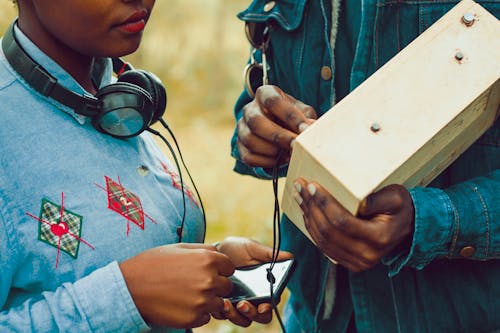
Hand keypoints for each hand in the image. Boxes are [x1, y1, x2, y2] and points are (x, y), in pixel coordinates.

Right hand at [119, 243, 234, 327]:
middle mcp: (209, 280)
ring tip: (187, 295)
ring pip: (219, 303)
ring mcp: (202, 301)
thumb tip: (219, 253)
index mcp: (207, 259)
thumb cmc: (153, 263)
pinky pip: (206, 317)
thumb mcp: (178, 247)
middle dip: (216, 285)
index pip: (230, 267)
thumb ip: (203, 249)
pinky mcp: (194, 318)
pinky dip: (198, 313)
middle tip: (195, 284)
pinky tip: (181, 305)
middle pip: (227, 286)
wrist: (130, 287)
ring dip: (208, 300)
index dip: (220, 269)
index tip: (208, 271)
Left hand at [211, 236, 292, 325]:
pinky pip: (224, 316)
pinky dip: (221, 312)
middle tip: (242, 304)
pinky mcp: (223, 305)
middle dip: (252, 314)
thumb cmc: (238, 249)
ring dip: (235, 315)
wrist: (216, 251)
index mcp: (265, 288)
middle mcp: (253, 299)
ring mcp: (238, 303)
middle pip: (259, 316)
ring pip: (242, 319)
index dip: (268, 308)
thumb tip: (290, 256)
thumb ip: (269, 254)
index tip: (263, 306)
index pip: (271, 304)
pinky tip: (219, 302)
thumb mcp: (252, 249)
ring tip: (226, 303)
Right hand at [237, 85, 316, 167]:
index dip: (290, 116)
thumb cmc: (292, 118)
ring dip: (271, 150)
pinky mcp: (240, 146)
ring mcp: (242, 128)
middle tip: (294, 146)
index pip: (273, 101)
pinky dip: (266, 162)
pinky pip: (248, 157)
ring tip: (288, 154)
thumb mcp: (302, 112)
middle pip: (256, 122)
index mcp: (265, 94)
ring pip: (250, 140)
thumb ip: (306, 118)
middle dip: (278, 136)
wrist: (279, 128)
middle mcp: (249, 109)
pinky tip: (279, 160)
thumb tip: (310, 128)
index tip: (304, 129)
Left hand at [293, 178, 414, 271]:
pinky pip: (323, 246)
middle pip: (328, 231)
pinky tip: (306, 211)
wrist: (407, 228)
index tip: (312, 186)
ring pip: (322, 240)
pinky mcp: (348, 262)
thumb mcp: (395, 198)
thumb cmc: (400, 208)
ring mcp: (356, 262)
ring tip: (299, 196)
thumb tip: (359, 201)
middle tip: (300, 186)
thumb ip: (378, 199)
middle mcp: (366, 255)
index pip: (342, 221)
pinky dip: (312, 227)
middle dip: (311, 206)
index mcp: (378, 238)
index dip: (324, 203)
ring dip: (307, 216)